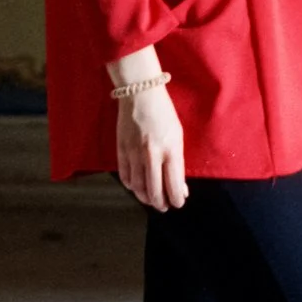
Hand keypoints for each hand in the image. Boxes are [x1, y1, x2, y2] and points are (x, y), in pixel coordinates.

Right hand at [111, 52, 187, 212]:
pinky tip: (136, 187)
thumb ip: (177, 161)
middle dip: (161, 204)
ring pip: (138, 187)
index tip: (178, 203)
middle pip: (155, 191)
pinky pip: (125, 176)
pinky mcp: (121, 150)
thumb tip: (179, 185)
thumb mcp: (177, 136)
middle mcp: (152, 155)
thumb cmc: (164, 113)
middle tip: (164, 207)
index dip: (177, 199)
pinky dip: (131, 186)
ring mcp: (135, 153)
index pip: (174, 185)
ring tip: (151, 200)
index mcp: (171, 150)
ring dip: (145, 198)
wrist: (140, 94)